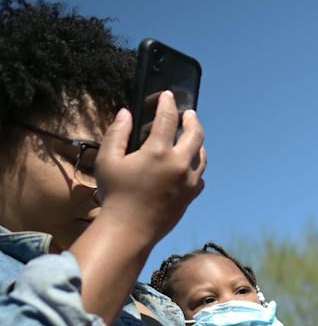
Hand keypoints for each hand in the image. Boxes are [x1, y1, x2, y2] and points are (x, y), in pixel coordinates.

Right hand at [92, 92, 205, 247]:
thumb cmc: (115, 194)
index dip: (168, 103)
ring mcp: (189, 181)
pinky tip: (187, 164)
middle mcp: (179, 164)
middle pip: (196, 133)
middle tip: (187, 113)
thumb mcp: (108, 160)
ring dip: (197, 142)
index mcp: (158, 152)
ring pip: (202, 154)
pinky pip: (199, 175)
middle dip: (191, 119)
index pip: (168, 118)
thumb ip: (117, 133)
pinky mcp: (192, 195)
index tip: (168, 95)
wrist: (130, 229)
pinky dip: (195, 165)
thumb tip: (126, 113)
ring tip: (190, 136)